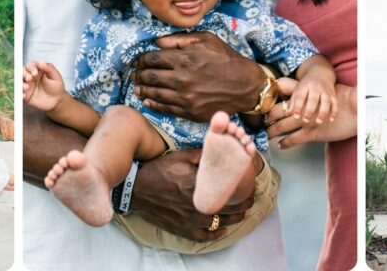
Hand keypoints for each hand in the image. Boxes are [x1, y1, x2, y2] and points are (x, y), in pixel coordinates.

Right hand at [22, 61, 66, 111]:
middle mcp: (29, 76)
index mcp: (37, 70)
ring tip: (26, 87)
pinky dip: (19, 94)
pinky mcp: (25, 95)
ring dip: (20, 83)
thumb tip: (40, 62)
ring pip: (18, 82)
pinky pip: (19, 94)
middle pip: (21, 72)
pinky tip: (23, 95)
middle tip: (29, 78)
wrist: (57, 100)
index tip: (35, 73)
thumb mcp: (55, 76)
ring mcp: (26, 85)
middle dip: (24, 74)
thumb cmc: (56, 86)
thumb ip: (49, 68)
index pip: (30, 65)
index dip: (31, 68)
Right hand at [130, 149, 252, 241]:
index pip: (227, 191)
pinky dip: (215, 233)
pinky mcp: (182, 229)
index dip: (243, 191)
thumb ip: (200, 155)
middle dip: (243, 206)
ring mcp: (190, 220)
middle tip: (250, 201)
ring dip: (233, 219)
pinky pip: (204, 236)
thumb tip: (217, 151)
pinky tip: (221, 229)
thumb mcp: (179, 156)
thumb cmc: (157, 170)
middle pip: (228, 209)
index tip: (251, 188)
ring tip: (242, 214)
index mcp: (197, 185)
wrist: (136, 189)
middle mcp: (196, 205)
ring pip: (219, 223)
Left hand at [132, 32, 261, 122]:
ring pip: (154, 94)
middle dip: (138, 74)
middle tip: (133, 74)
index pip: (153, 59)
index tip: (138, 60)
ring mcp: (185, 98)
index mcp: (185, 59)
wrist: (246, 86)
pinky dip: (153, 104)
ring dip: (142, 90)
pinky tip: (147, 100)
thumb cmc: (227, 59)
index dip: (142, 59)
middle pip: (150, 77)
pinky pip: (166, 108)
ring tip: (137, 87)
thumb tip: (157, 41)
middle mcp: (182, 79)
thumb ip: (180, 40)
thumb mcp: (207, 40)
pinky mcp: (190, 112)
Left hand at [266, 79, 356, 148]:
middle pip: (277, 112)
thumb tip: (295, 91)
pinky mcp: (312, 133)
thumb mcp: (321, 90)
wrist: (354, 108)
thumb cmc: (340, 98)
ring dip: (273, 132)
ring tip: (267, 135)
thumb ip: (308, 92)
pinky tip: (281, 145)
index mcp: (303, 95)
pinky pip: (294, 139)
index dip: (269, 104)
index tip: (262, 109)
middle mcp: (302, 107)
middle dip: (267, 119)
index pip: (280, 97)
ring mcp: (306, 121)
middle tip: (261, 124)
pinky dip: (285, 142)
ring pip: (282, 127)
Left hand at [286, 74, 337, 123]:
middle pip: (313, 99)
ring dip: (322, 112)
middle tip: (306, 120)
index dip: (298, 107)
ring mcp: (326, 91)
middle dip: (309, 110)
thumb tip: (287, 112)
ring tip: (318, 122)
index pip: (301, 96)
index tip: (296, 116)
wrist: (321, 74)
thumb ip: (293, 101)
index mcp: (305, 86)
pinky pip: (335, 103)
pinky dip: (334, 111)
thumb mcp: (298, 90)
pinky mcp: (333, 95)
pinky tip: (331, 120)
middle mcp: (316, 88)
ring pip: (325, 102)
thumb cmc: (306, 86)